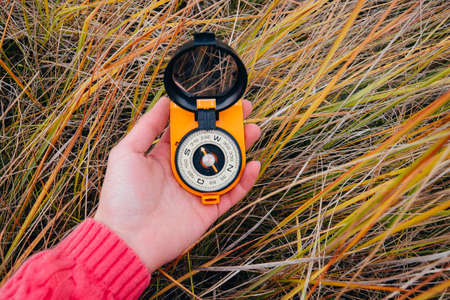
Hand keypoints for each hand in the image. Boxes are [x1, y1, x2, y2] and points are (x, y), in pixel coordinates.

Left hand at [94, 97, 260, 271]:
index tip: (218, 101)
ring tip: (253, 131)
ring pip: (226, 165)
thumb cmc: (122, 197)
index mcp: (165, 155)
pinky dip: (245, 180)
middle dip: (229, 127)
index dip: (204, 115)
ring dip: (241, 148)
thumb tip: (165, 101)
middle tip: (244, 111)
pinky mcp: (208, 209)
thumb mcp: (127, 152)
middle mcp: (184, 170)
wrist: (128, 239)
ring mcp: (197, 189)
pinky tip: (252, 164)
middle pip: (212, 144)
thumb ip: (147, 126)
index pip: (190, 129)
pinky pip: (232, 192)